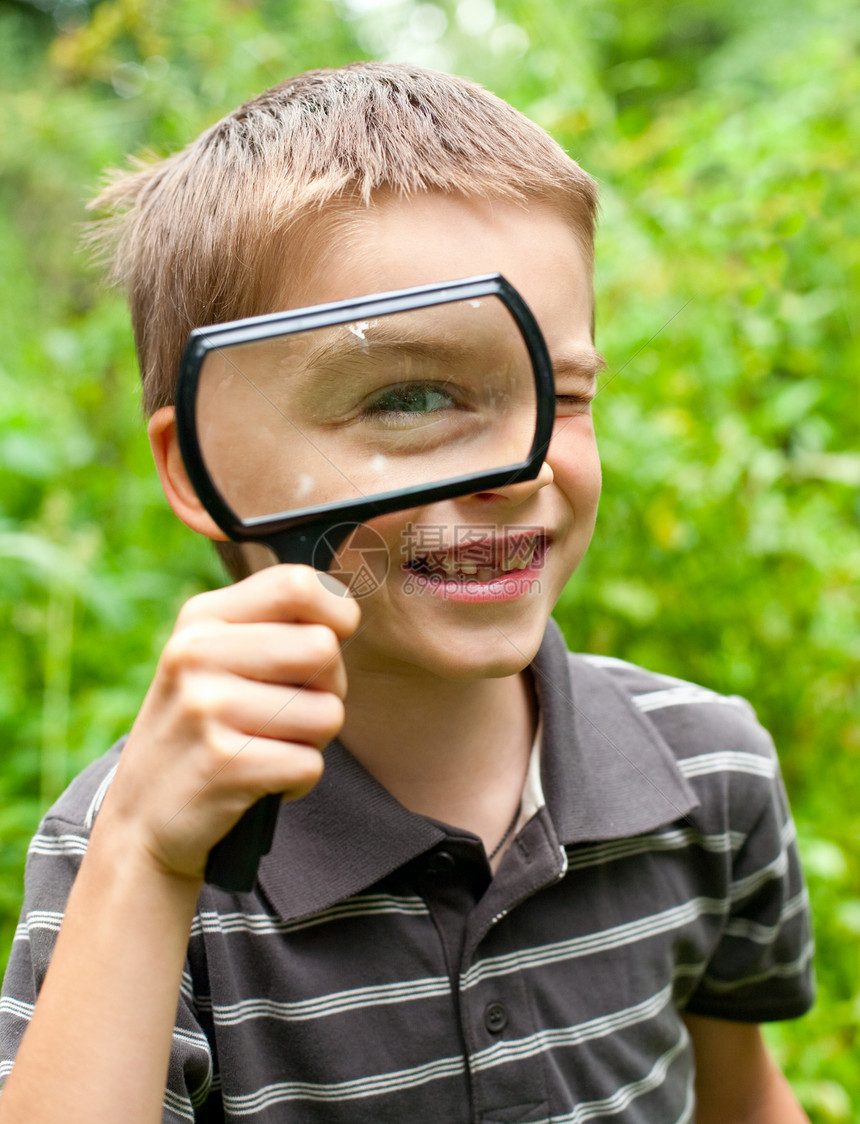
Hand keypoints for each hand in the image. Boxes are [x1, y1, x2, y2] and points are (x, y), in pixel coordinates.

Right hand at [93, 564, 359, 881]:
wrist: (139, 820)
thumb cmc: (203, 731)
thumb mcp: (213, 661)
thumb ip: (272, 626)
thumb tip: (347, 610)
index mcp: (202, 617)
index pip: (297, 584)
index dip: (336, 614)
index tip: (327, 642)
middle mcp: (197, 653)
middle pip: (324, 649)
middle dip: (328, 688)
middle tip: (290, 712)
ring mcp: (206, 706)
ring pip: (327, 713)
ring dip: (312, 741)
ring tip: (266, 747)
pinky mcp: (223, 762)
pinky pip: (310, 764)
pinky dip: (297, 782)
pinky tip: (258, 782)